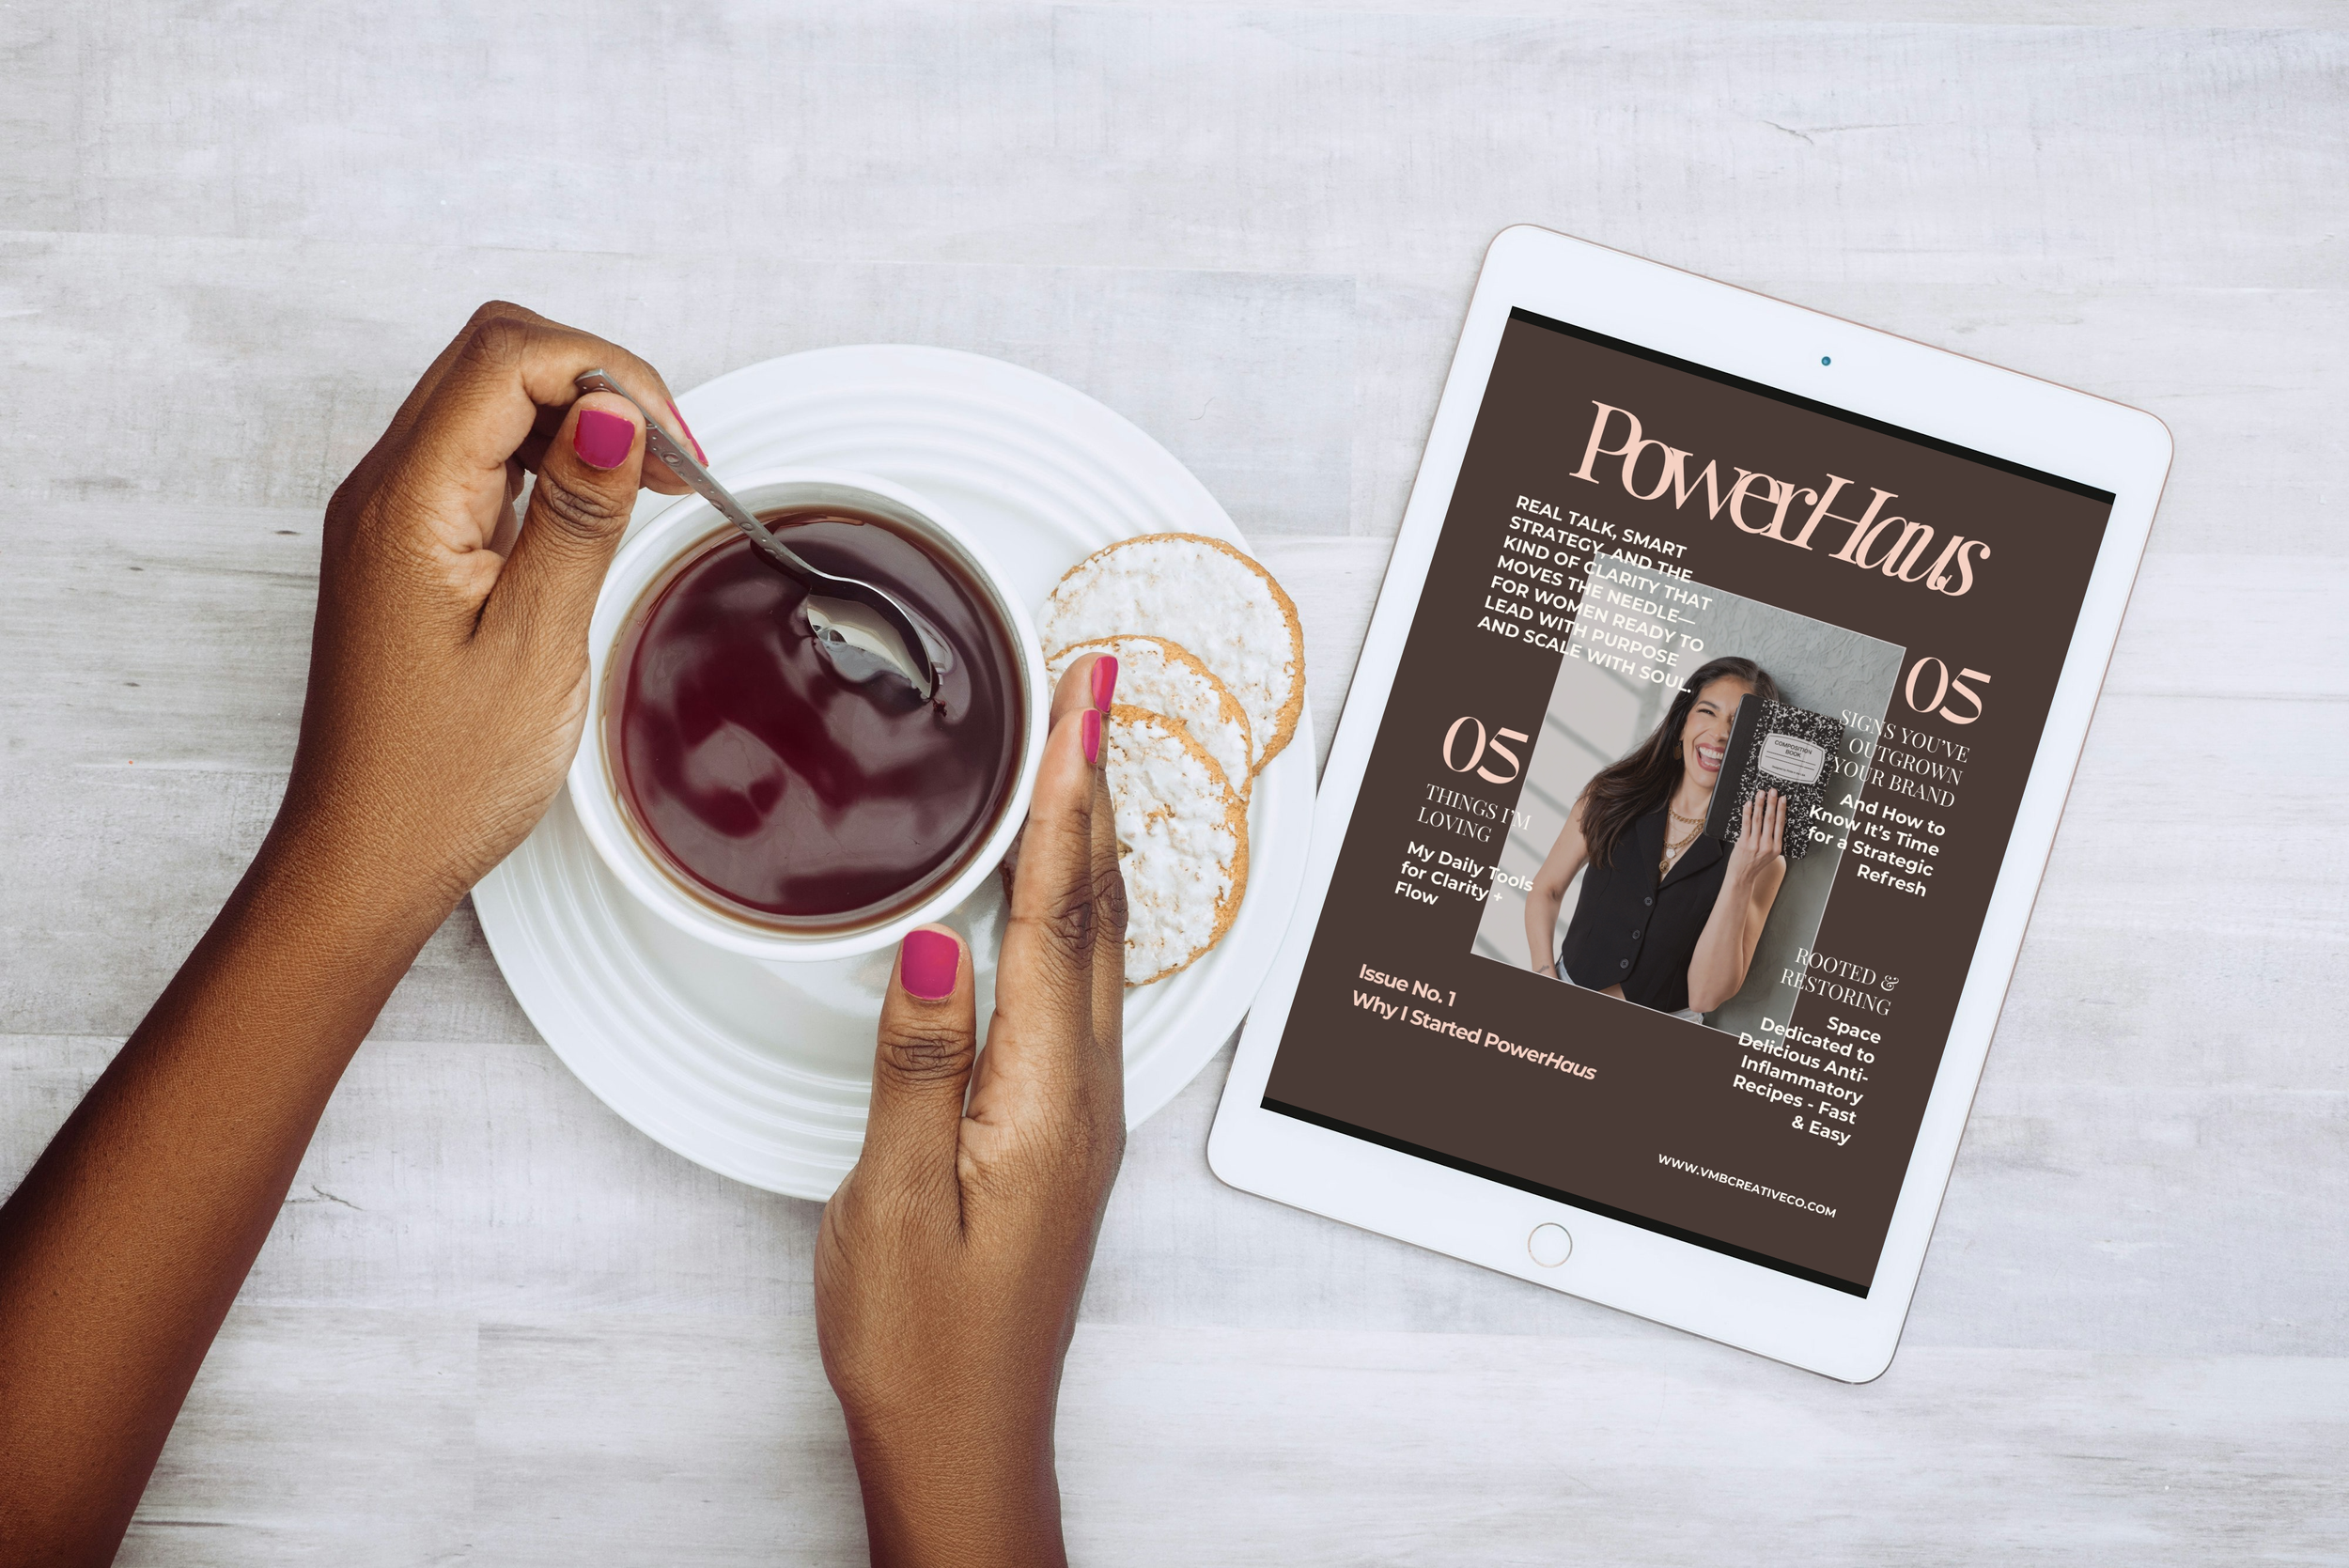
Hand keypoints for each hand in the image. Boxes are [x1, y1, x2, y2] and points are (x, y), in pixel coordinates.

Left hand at [273, 300, 695, 921]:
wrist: (368, 854)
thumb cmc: (440, 777)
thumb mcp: (535, 643)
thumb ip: (576, 516)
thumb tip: (616, 413)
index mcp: (407, 503)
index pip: (509, 359)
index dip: (611, 376)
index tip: (679, 447)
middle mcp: (386, 491)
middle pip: (495, 356)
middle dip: (600, 379)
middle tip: (676, 457)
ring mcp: (394, 515)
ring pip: (491, 398)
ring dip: (582, 416)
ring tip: (656, 482)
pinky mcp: (413, 544)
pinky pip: (484, 457)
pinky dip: (555, 459)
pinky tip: (603, 507)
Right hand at [815, 655, 1126, 1567]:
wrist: (967, 1437)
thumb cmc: (921, 1339)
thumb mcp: (893, 1203)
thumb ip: (917, 1064)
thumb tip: (935, 943)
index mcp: (1043, 1098)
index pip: (1057, 915)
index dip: (1066, 798)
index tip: (1079, 701)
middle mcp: (1083, 1094)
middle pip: (1098, 912)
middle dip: (1096, 790)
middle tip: (1093, 690)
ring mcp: (1082, 1111)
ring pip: (1100, 946)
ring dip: (1093, 843)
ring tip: (1082, 759)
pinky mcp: (1064, 1129)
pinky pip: (1084, 988)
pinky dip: (1076, 911)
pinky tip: (1059, 896)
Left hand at [1727, 787, 1789, 894]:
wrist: (1742, 877)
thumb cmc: (1755, 864)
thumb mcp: (1770, 854)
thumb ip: (1772, 840)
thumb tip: (1773, 819)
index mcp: (1777, 848)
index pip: (1780, 824)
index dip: (1782, 810)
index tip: (1783, 799)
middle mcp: (1767, 845)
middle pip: (1770, 819)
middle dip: (1772, 803)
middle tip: (1773, 791)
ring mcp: (1755, 844)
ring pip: (1758, 820)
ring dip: (1760, 804)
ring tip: (1761, 794)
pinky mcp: (1743, 843)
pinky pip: (1746, 824)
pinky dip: (1747, 813)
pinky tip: (1749, 804)